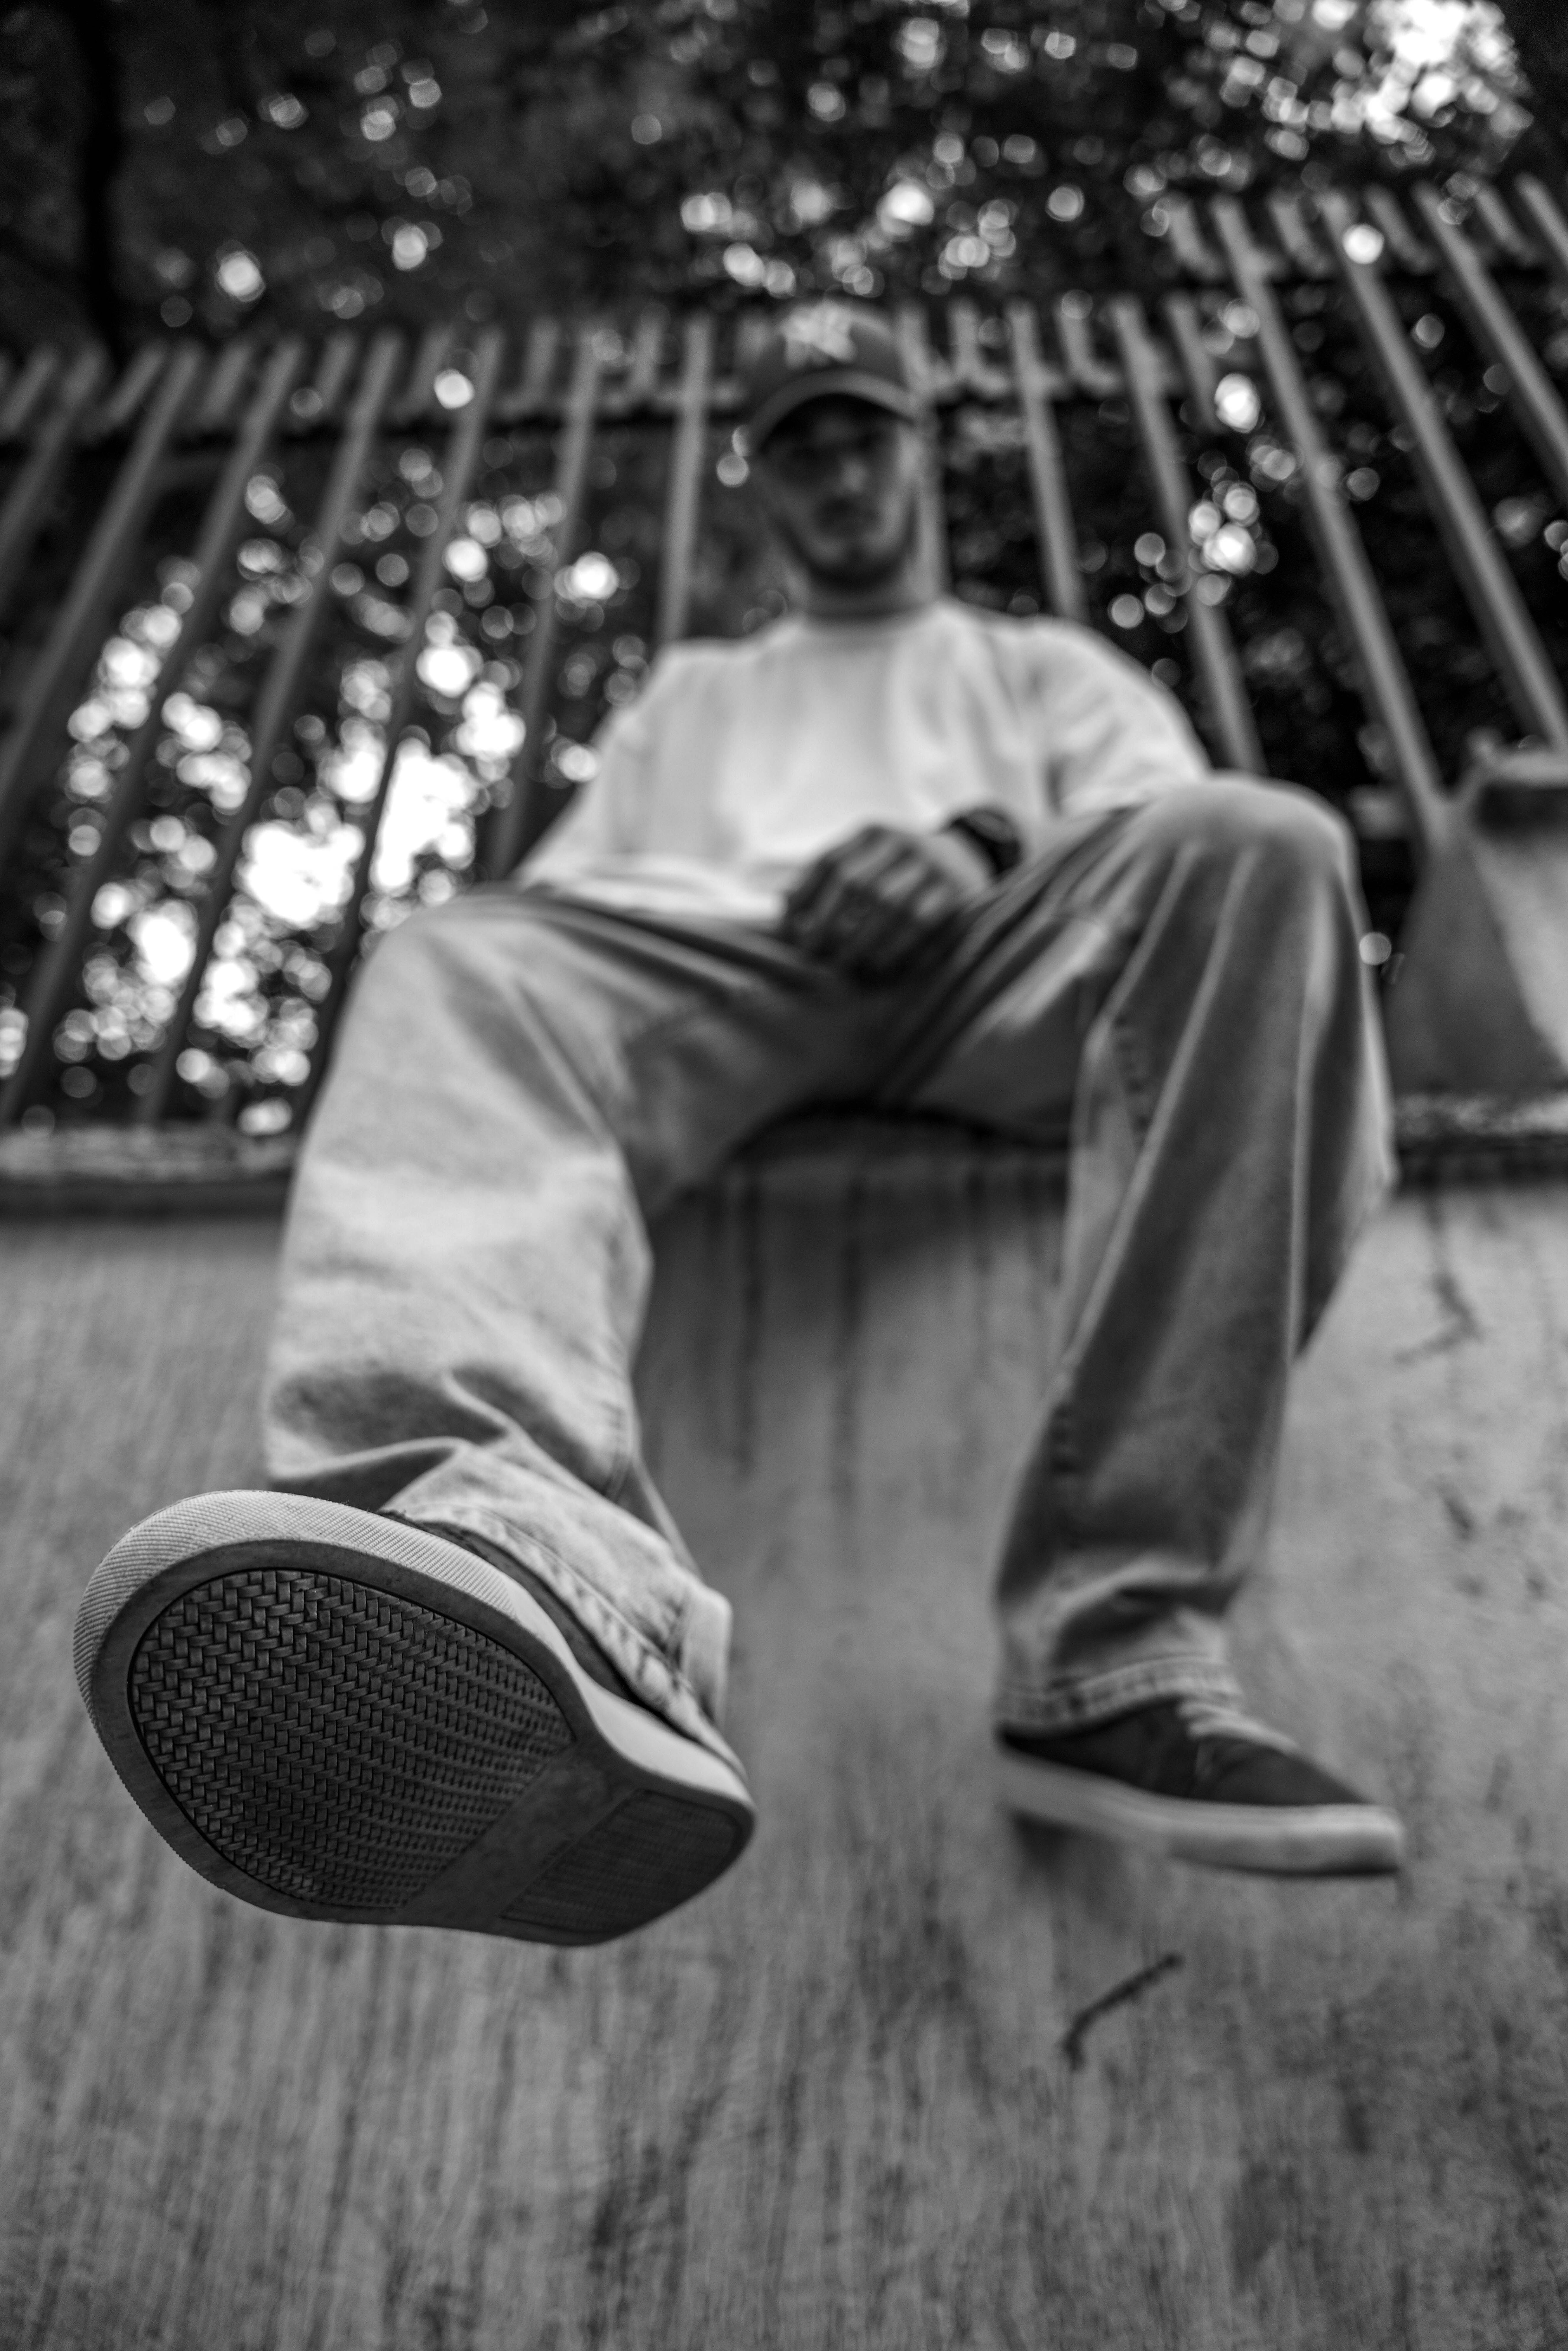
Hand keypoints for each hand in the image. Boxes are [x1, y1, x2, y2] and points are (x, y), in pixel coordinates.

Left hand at [780, 822, 990, 982]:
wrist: (968, 857)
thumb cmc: (903, 867)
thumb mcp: (869, 857)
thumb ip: (830, 875)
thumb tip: (783, 902)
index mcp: (872, 833)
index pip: (829, 863)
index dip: (804, 896)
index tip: (789, 928)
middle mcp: (899, 842)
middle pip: (854, 883)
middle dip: (828, 922)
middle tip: (813, 953)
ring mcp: (929, 864)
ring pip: (886, 906)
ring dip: (860, 940)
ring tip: (843, 963)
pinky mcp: (953, 890)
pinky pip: (919, 922)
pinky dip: (895, 946)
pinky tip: (879, 964)